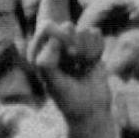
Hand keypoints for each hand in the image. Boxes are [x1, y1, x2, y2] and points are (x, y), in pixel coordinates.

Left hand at [32, 22, 112, 137]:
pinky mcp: (90, 46)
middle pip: (67, 27)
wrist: (91, 110)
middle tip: (76, 62)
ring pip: (83, 31)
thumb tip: (55, 39)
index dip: (61, 39)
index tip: (70, 56)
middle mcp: (56, 46)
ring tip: (83, 66)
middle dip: (75, 45)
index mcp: (41, 52)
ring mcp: (74, 45)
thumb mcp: (53, 84)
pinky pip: (96, 34)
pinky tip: (93, 62)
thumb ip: (47, 63)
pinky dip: (97, 49)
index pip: (48, 28)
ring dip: (87, 51)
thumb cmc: (68, 99)